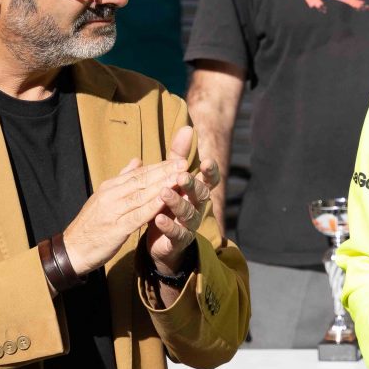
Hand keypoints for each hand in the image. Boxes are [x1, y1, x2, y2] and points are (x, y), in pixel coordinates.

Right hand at [62, 141, 194, 277]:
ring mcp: (113, 211)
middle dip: (164, 172)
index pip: (138, 173)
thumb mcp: (105, 198)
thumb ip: (123, 179)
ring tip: (180, 179)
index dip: (160, 167)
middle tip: (184, 165)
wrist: (72, 249)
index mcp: (110, 187)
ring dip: (162, 186)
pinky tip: (165, 202)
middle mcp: (111, 195)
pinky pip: (137, 216)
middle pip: (142, 180)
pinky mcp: (115, 228)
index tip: (178, 160)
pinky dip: (151, 207)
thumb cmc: (92, 225)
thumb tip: (137, 160)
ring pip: (141, 195)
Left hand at [144, 123, 219, 269]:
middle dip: (192, 185)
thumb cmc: (169, 204)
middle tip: (182, 176)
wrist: (163, 242)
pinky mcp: (178, 240)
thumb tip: (187, 127)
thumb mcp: (172, 178)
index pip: (210, 180)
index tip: (206, 161)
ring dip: (177, 202)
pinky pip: (176, 233)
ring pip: (188, 213)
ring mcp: (189, 225)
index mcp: (197, 191)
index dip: (210, 171)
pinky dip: (168, 225)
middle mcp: (197, 207)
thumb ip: (178, 155)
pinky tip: (158, 218)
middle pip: (200, 195)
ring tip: (164, 193)